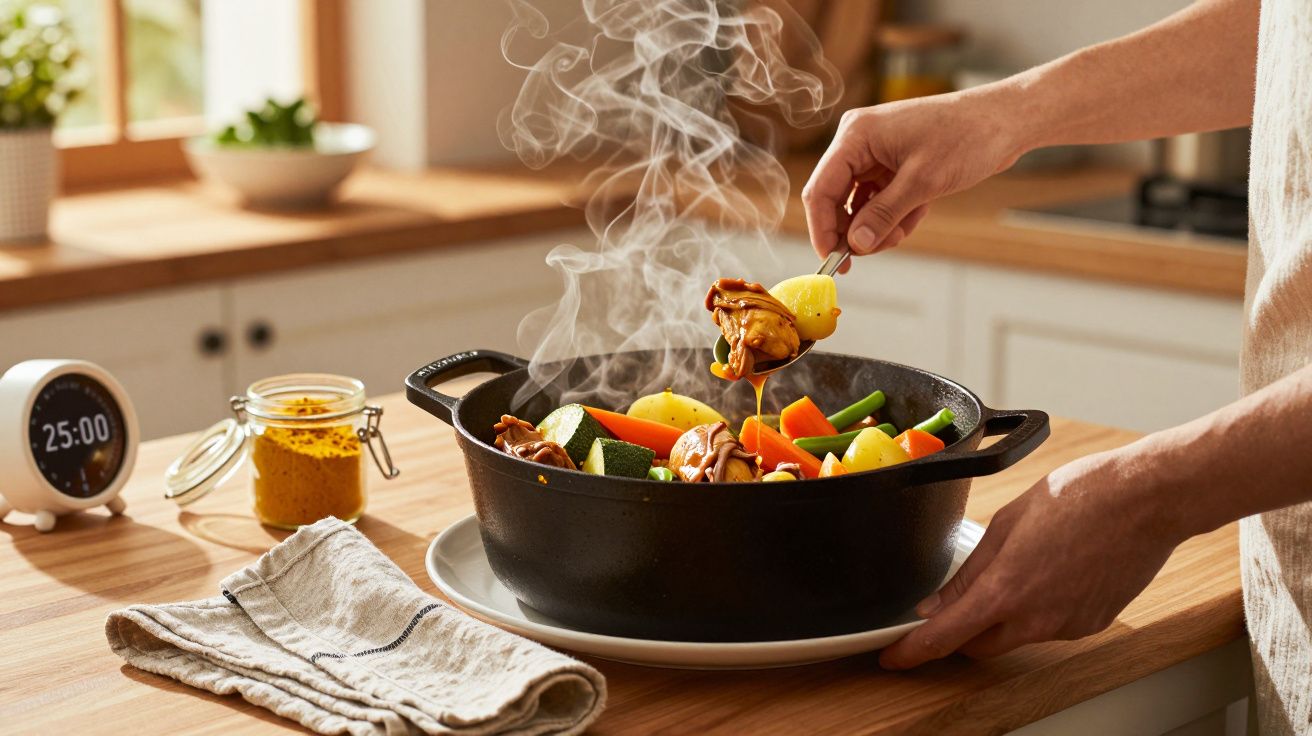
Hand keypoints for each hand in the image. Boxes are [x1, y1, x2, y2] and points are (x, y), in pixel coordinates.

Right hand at [802, 89, 1027, 264]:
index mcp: (856, 135)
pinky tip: (915, 216)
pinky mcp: (892, 163)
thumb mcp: (923, 182)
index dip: (822, 228)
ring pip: (858, 204)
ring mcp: (876, 153)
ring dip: (877, 225)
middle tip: (871, 252)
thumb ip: (884, 215)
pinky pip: (879, 200)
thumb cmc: (967, 137)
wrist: (1007, 120)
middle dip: (854, 229)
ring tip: (902, 232)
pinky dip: (894, 216)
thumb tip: (855, 245)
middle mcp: (859, 141)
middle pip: (836, 198)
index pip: (821, 189)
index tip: (832, 260)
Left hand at [879, 451, 1182, 669]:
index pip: (944, 637)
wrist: (1146, 498)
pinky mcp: (1092, 624)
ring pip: (1017, 635)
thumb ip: (969, 572)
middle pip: (979, 644)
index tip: (894, 657)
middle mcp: (1036, 618)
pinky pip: (1050, 626)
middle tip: (956, 602)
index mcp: (1006, 589)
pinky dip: (1041, 608)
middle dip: (961, 631)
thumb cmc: (1080, 495)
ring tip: (1026, 562)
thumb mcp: (1007, 523)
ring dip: (1005, 614)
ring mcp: (1068, 626)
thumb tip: (937, 604)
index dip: (912, 651)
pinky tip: (1054, 570)